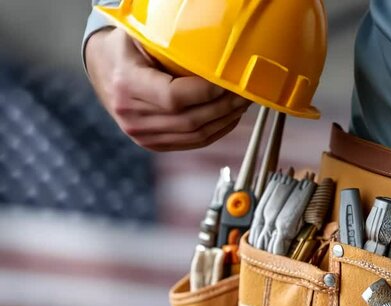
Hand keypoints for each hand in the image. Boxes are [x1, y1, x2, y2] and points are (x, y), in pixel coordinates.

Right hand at [85, 28, 251, 150]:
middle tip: (245, 93)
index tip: (229, 81)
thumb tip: (215, 51)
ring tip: (242, 105)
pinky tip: (229, 118)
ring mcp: (140, 134)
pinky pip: (191, 142)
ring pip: (194, 135)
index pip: (174, 97)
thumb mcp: (142, 36)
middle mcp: (132, 115)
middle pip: (190, 120)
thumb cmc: (128, 46)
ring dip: (225, 121)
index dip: (207, 92)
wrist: (104, 68)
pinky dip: (215, 132)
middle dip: (224, 107)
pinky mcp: (151, 144)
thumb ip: (171, 45)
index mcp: (127, 84)